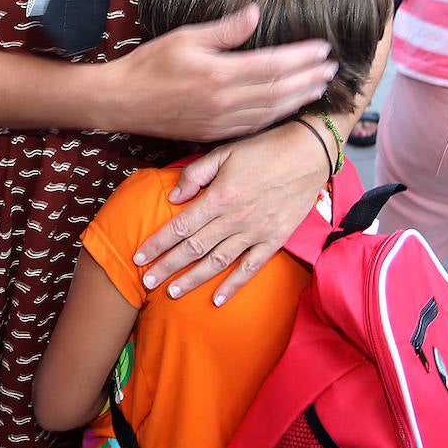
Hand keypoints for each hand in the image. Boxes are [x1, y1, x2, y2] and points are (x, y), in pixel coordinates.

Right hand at [105, 6, 336, 142]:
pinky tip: (289, 107)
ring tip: (320, 87)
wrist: (122, 102)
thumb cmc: (150, 64)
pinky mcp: (215, 132)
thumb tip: (256, 13)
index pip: (273, 65)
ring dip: (299, 98)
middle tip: (332, 68)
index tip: (323, 48)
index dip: (302, 57)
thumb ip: (225, 30)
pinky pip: (255, 125)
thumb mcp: (186, 37)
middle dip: (310, 78)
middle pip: (279, 90)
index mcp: (219, 73)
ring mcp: (221, 120)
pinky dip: (278, 115)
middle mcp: (225, 101)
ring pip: (272, 111)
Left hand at [131, 120, 331, 301]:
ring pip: (218, 262)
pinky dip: (233, 285)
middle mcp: (235, 219)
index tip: (139, 257)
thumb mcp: (224, 152)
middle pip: (194, 248)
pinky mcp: (275, 240)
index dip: (158, 243)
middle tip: (146, 282)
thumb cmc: (263, 148)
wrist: (309, 153)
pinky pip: (250, 268)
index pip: (181, 226)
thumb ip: (195, 174)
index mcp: (219, 197)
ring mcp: (256, 232)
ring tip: (172, 292)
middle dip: (167, 266)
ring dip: (193, 279)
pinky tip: (217, 299)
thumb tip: (173, 198)